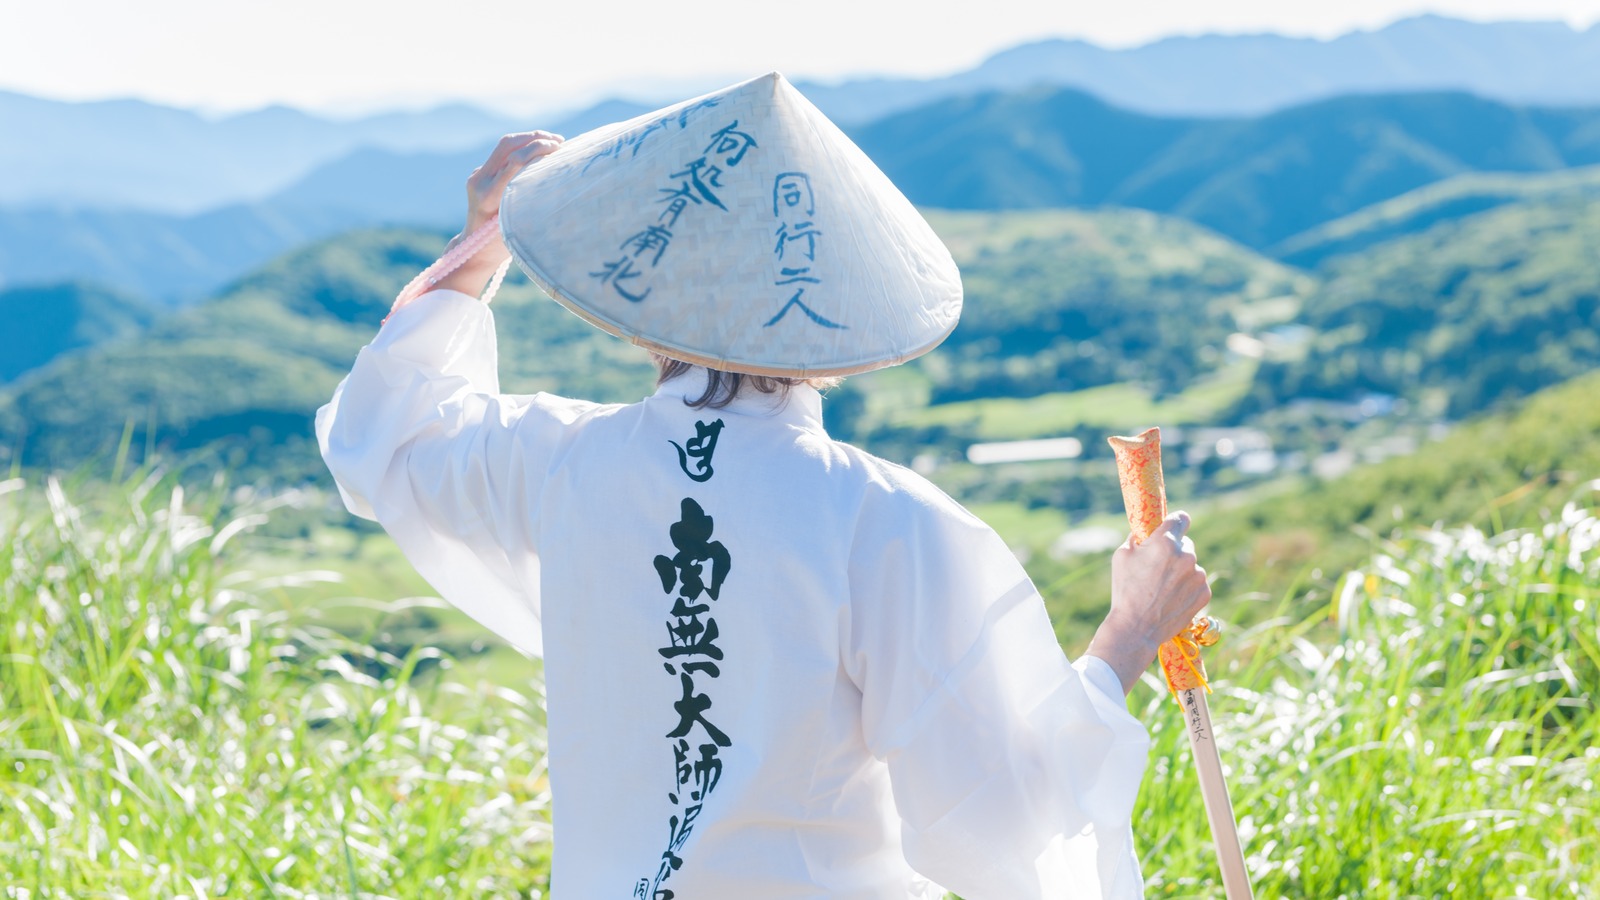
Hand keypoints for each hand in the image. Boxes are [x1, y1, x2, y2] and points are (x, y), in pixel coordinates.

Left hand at [433, 131, 563, 297]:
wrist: (473, 250)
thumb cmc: (501, 246)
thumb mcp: (519, 227)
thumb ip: (530, 202)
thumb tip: (557, 178)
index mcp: (489, 195)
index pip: (515, 160)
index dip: (538, 149)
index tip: (559, 149)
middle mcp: (479, 181)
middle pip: (507, 145)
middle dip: (534, 137)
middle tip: (558, 141)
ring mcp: (477, 175)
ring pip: (504, 145)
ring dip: (529, 139)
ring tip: (552, 141)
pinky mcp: (480, 173)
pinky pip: (502, 153)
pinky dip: (523, 148)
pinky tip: (539, 152)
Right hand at [1087, 511, 1212, 694]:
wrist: (1137, 628)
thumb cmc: (1125, 590)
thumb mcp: (1122, 555)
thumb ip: (1138, 537)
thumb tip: (1147, 529)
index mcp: (1166, 543)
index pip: (1181, 518)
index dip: (1176, 522)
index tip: (1173, 526)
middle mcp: (1187, 556)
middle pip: (1186, 543)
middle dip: (1174, 551)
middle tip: (1158, 567)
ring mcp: (1198, 575)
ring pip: (1191, 565)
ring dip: (1181, 570)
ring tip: (1162, 588)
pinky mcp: (1205, 593)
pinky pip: (1197, 582)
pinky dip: (1187, 587)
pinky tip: (1171, 598)